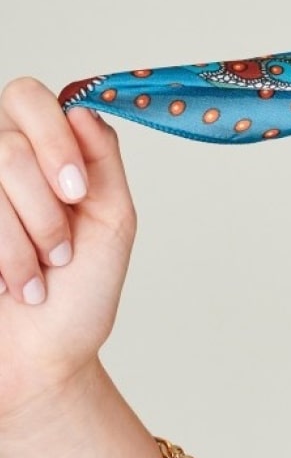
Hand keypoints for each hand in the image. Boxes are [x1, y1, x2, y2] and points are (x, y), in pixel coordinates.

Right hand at [0, 78, 135, 431]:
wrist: (41, 360)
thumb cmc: (79, 294)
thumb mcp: (112, 219)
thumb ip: (103, 160)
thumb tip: (83, 108)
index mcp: (40, 152)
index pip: (26, 97)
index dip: (53, 140)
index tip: (78, 192)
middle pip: (7, 142)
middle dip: (44, 204)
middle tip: (62, 249)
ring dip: (24, 237)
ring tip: (40, 272)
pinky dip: (2, 256)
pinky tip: (10, 284)